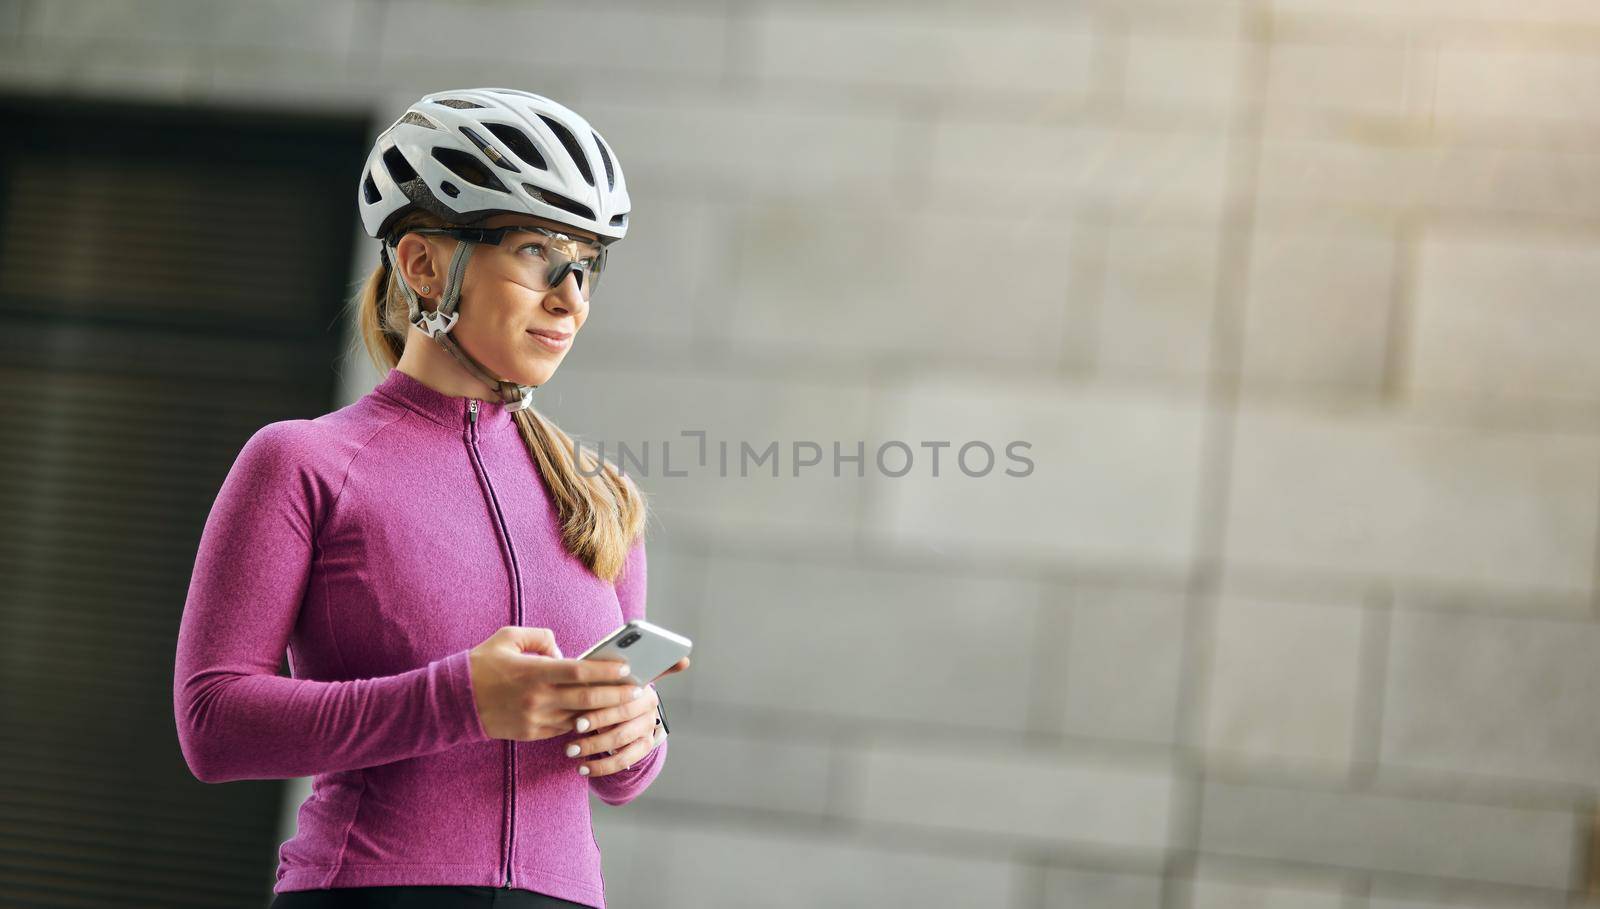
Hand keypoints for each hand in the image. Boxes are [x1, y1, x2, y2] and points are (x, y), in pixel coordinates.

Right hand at [466, 626, 642, 741]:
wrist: (454, 701)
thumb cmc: (483, 664)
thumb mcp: (508, 637)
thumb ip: (540, 636)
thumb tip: (563, 650)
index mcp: (533, 672)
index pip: (578, 672)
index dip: (605, 671)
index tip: (627, 668)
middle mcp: (537, 699)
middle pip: (586, 698)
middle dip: (616, 695)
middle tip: (639, 690)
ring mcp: (535, 720)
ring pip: (580, 718)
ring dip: (605, 712)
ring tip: (627, 704)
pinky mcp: (532, 733)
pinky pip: (566, 729)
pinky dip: (585, 723)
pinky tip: (602, 717)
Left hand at [567, 656, 690, 777]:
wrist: (623, 705)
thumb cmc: (606, 685)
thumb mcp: (604, 673)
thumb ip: (599, 664)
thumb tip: (577, 653)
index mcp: (642, 683)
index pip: (624, 692)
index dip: (603, 701)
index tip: (581, 711)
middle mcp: (650, 705)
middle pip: (623, 714)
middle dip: (597, 721)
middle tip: (575, 726)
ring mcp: (648, 727)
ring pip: (621, 739)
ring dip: (594, 746)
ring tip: (570, 750)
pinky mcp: (644, 746)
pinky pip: (624, 760)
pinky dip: (602, 767)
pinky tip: (583, 769)